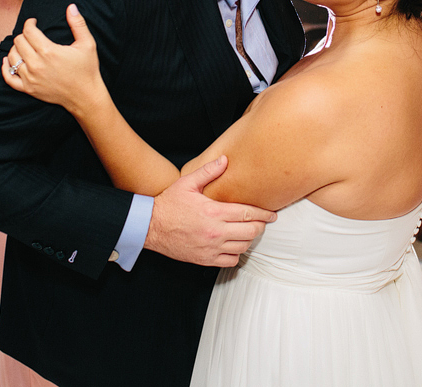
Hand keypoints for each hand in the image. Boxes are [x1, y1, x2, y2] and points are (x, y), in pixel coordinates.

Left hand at [2, 4, 103, 110]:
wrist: (86, 96)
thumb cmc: (87, 70)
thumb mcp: (87, 44)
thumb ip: (78, 24)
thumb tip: (71, 6)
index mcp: (49, 51)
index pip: (28, 31)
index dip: (29, 23)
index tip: (34, 23)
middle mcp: (36, 64)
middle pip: (18, 42)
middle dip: (24, 35)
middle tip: (31, 35)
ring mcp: (30, 78)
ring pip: (12, 57)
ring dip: (16, 48)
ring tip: (24, 46)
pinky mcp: (28, 89)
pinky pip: (9, 78)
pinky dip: (5, 68)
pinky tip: (7, 61)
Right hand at [145, 156, 275, 266]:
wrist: (150, 227)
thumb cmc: (168, 204)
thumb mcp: (187, 183)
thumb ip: (208, 172)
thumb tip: (224, 160)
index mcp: (213, 212)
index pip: (248, 214)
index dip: (264, 214)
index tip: (272, 214)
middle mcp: (215, 232)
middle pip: (250, 232)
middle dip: (261, 227)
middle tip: (263, 222)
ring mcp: (211, 248)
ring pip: (243, 247)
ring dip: (249, 240)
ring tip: (249, 232)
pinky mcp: (205, 259)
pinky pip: (230, 260)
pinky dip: (237, 254)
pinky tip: (235, 245)